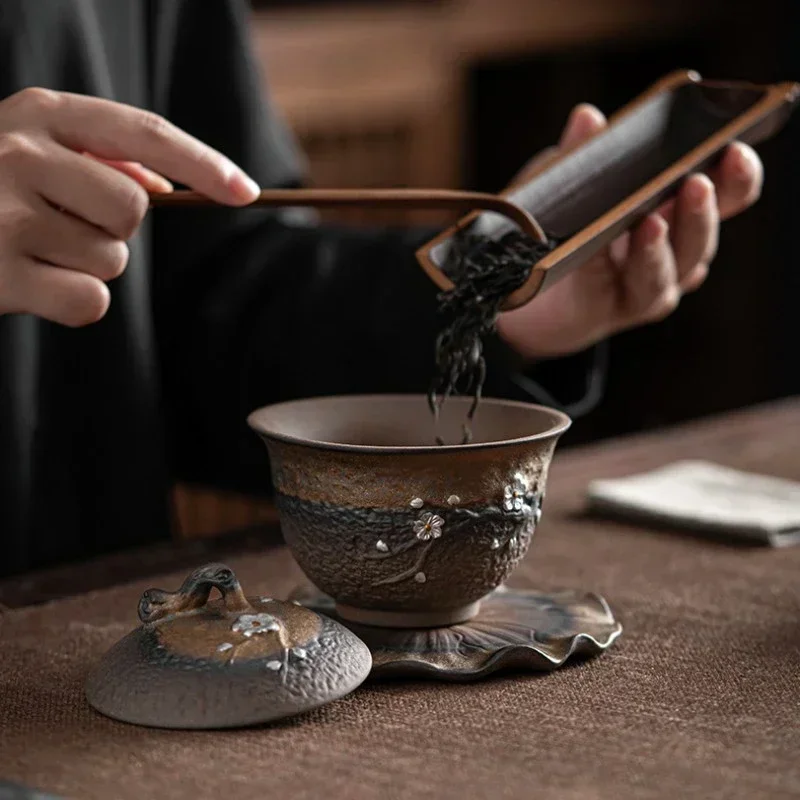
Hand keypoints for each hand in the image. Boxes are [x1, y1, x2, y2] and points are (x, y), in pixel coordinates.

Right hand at [0, 88, 259, 326]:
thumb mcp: (30, 153)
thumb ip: (95, 157)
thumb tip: (162, 182)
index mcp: (38, 113)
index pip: (144, 131)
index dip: (203, 163)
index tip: (247, 192)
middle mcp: (18, 152)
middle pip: (135, 207)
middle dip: (114, 228)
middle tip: (61, 225)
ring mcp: (3, 213)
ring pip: (113, 259)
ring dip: (86, 265)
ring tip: (30, 251)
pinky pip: (90, 301)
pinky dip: (71, 303)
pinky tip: (28, 285)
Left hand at [496, 104, 763, 358]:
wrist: (521, 288)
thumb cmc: (558, 226)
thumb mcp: (565, 183)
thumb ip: (580, 156)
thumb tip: (589, 119)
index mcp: (676, 209)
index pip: (726, 193)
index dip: (737, 176)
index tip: (736, 149)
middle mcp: (674, 252)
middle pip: (703, 234)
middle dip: (702, 209)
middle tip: (696, 183)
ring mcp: (650, 285)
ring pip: (673, 270)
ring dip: (663, 245)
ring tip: (651, 222)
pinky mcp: (618, 310)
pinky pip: (630, 288)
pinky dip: (619, 268)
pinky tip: (604, 250)